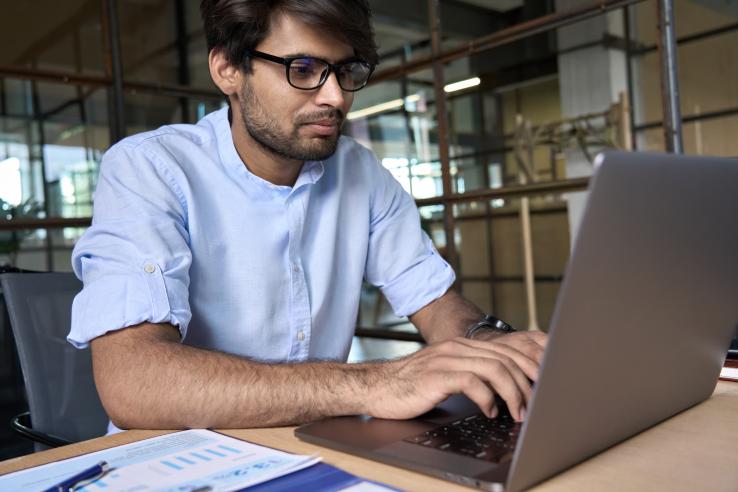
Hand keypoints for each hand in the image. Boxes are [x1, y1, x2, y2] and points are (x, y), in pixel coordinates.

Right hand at [365, 335, 544, 421]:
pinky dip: (488, 398)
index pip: (507, 350)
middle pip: (507, 358)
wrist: (376, 386)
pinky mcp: (437, 375)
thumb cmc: (411, 386)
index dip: (529, 368)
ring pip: (495, 369)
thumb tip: (504, 391)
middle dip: (527, 383)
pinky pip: (473, 382)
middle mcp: (457, 348)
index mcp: (462, 346)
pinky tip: (489, 411)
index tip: (541, 388)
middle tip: (534, 406)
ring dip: (513, 393)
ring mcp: (447, 359)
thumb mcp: (445, 374)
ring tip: (517, 412)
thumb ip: (471, 374)